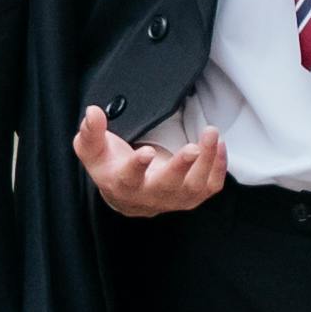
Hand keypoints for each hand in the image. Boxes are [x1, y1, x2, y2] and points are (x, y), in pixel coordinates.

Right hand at [70, 94, 228, 222]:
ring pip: (194, 188)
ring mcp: (174, 199)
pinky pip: (210, 187)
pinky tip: (220, 145)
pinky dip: (219, 168)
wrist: (127, 196)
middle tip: (192, 148)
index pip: (129, 179)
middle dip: (180, 168)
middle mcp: (150, 196)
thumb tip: (93, 113)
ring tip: (211, 134)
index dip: (137, 167)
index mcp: (123, 184)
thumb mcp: (93, 150)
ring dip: (206, 162)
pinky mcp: (192, 196)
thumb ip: (90, 132)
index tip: (145, 152)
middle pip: (167, 187)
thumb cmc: (110, 167)